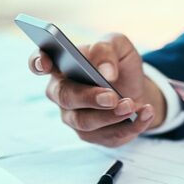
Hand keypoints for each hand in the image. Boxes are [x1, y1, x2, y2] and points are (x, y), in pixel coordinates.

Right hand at [28, 33, 166, 146]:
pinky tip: (146, 112)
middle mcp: (62, 93)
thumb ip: (107, 50)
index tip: (45, 63)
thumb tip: (105, 72)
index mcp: (62, 66)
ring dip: (111, 115)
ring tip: (132, 105)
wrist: (138, 88)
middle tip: (111, 96)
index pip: (40, 63)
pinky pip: (110, 136)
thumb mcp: (119, 47)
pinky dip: (133, 125)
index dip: (38, 63)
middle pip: (66, 97)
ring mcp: (75, 117)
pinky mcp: (94, 136)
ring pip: (85, 122)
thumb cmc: (119, 65)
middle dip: (89, 98)